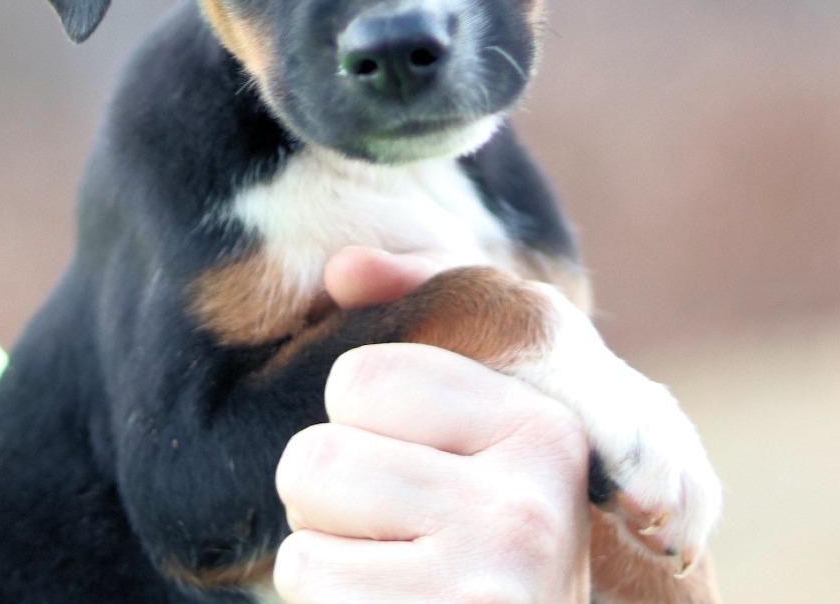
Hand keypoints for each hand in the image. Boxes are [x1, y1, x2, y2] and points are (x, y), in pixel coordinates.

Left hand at [273, 248, 590, 602]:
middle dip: (327, 495)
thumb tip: (341, 268)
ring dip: (324, 557)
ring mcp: (489, 591)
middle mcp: (528, 508)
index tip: (412, 452)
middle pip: (317, 460)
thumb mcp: (483, 403)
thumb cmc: (492, 513)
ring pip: (300, 545)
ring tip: (391, 568)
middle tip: (391, 523)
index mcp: (540, 426)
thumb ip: (422, 306)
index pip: (360, 380)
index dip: (358, 417)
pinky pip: (307, 597)